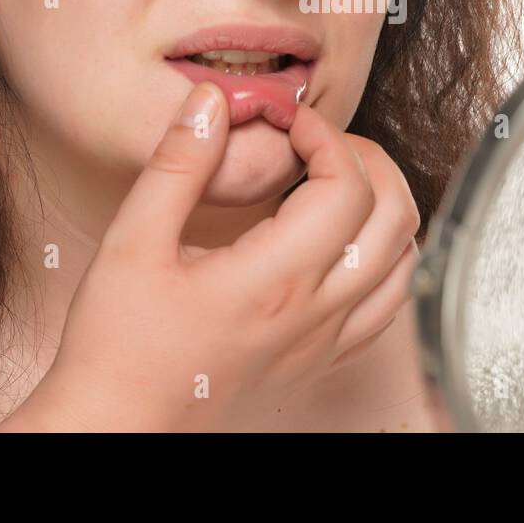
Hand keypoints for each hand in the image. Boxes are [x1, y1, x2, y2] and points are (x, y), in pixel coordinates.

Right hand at [0, 81, 419, 431]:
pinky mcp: (319, 358)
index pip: (346, 186)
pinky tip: (348, 239)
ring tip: (339, 180)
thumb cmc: (118, 346)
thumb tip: (212, 100)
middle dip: (367, 159)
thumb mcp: (133, 241)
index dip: (326, 135)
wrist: (117, 421)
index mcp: (274, 279)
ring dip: (387, 206)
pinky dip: (388, 257)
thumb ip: (179, 164)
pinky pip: (389, 304)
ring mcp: (324, 340)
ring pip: (405, 262)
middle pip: (394, 216)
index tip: (289, 121)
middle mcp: (313, 312)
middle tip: (319, 141)